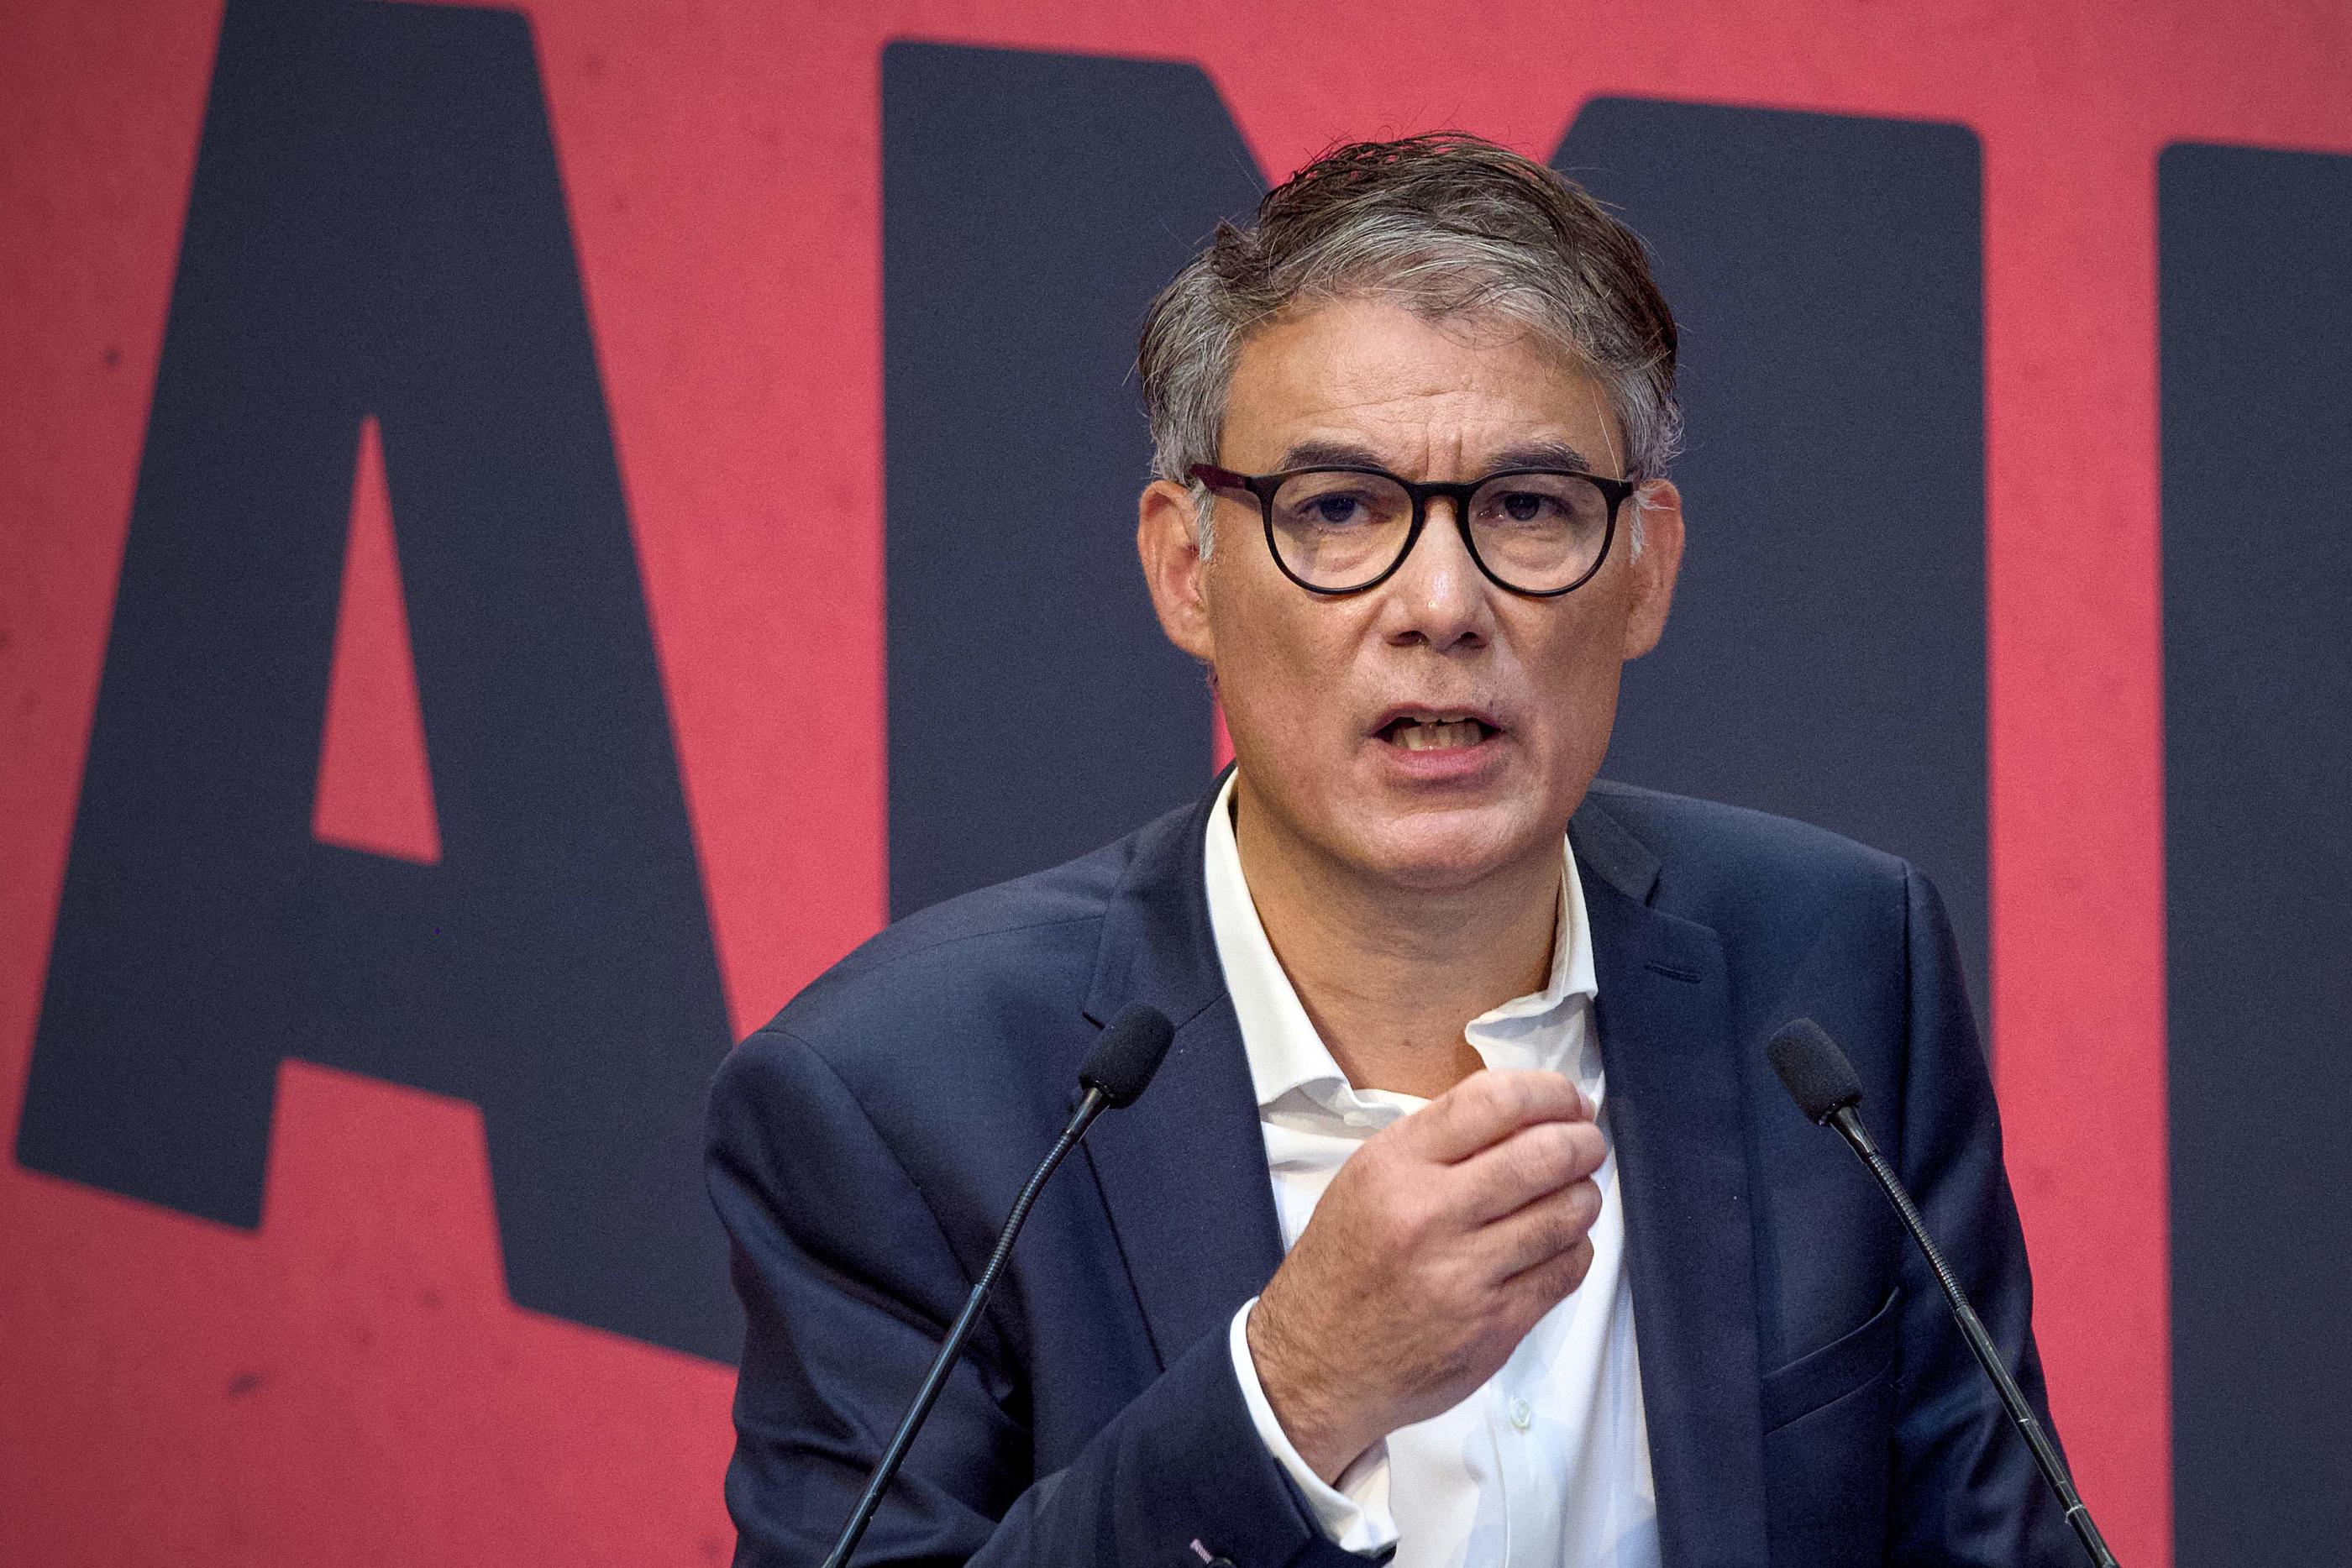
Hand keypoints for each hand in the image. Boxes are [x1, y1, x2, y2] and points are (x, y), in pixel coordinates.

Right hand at [1245, 1068, 1604, 1481]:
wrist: (1317, 1365)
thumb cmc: (1344, 1266)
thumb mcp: (1366, 1181)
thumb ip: (1438, 1146)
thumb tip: (1527, 1119)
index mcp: (1394, 1166)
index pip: (1495, 1101)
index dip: (1550, 1092)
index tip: (1567, 1101)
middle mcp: (1429, 1214)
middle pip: (1545, 1154)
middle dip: (1583, 1142)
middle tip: (1586, 1145)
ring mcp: (1464, 1275)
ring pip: (1566, 1214)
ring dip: (1584, 1196)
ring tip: (1575, 1193)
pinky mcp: (1493, 1327)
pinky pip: (1566, 1271)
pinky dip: (1575, 1249)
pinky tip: (1558, 1245)